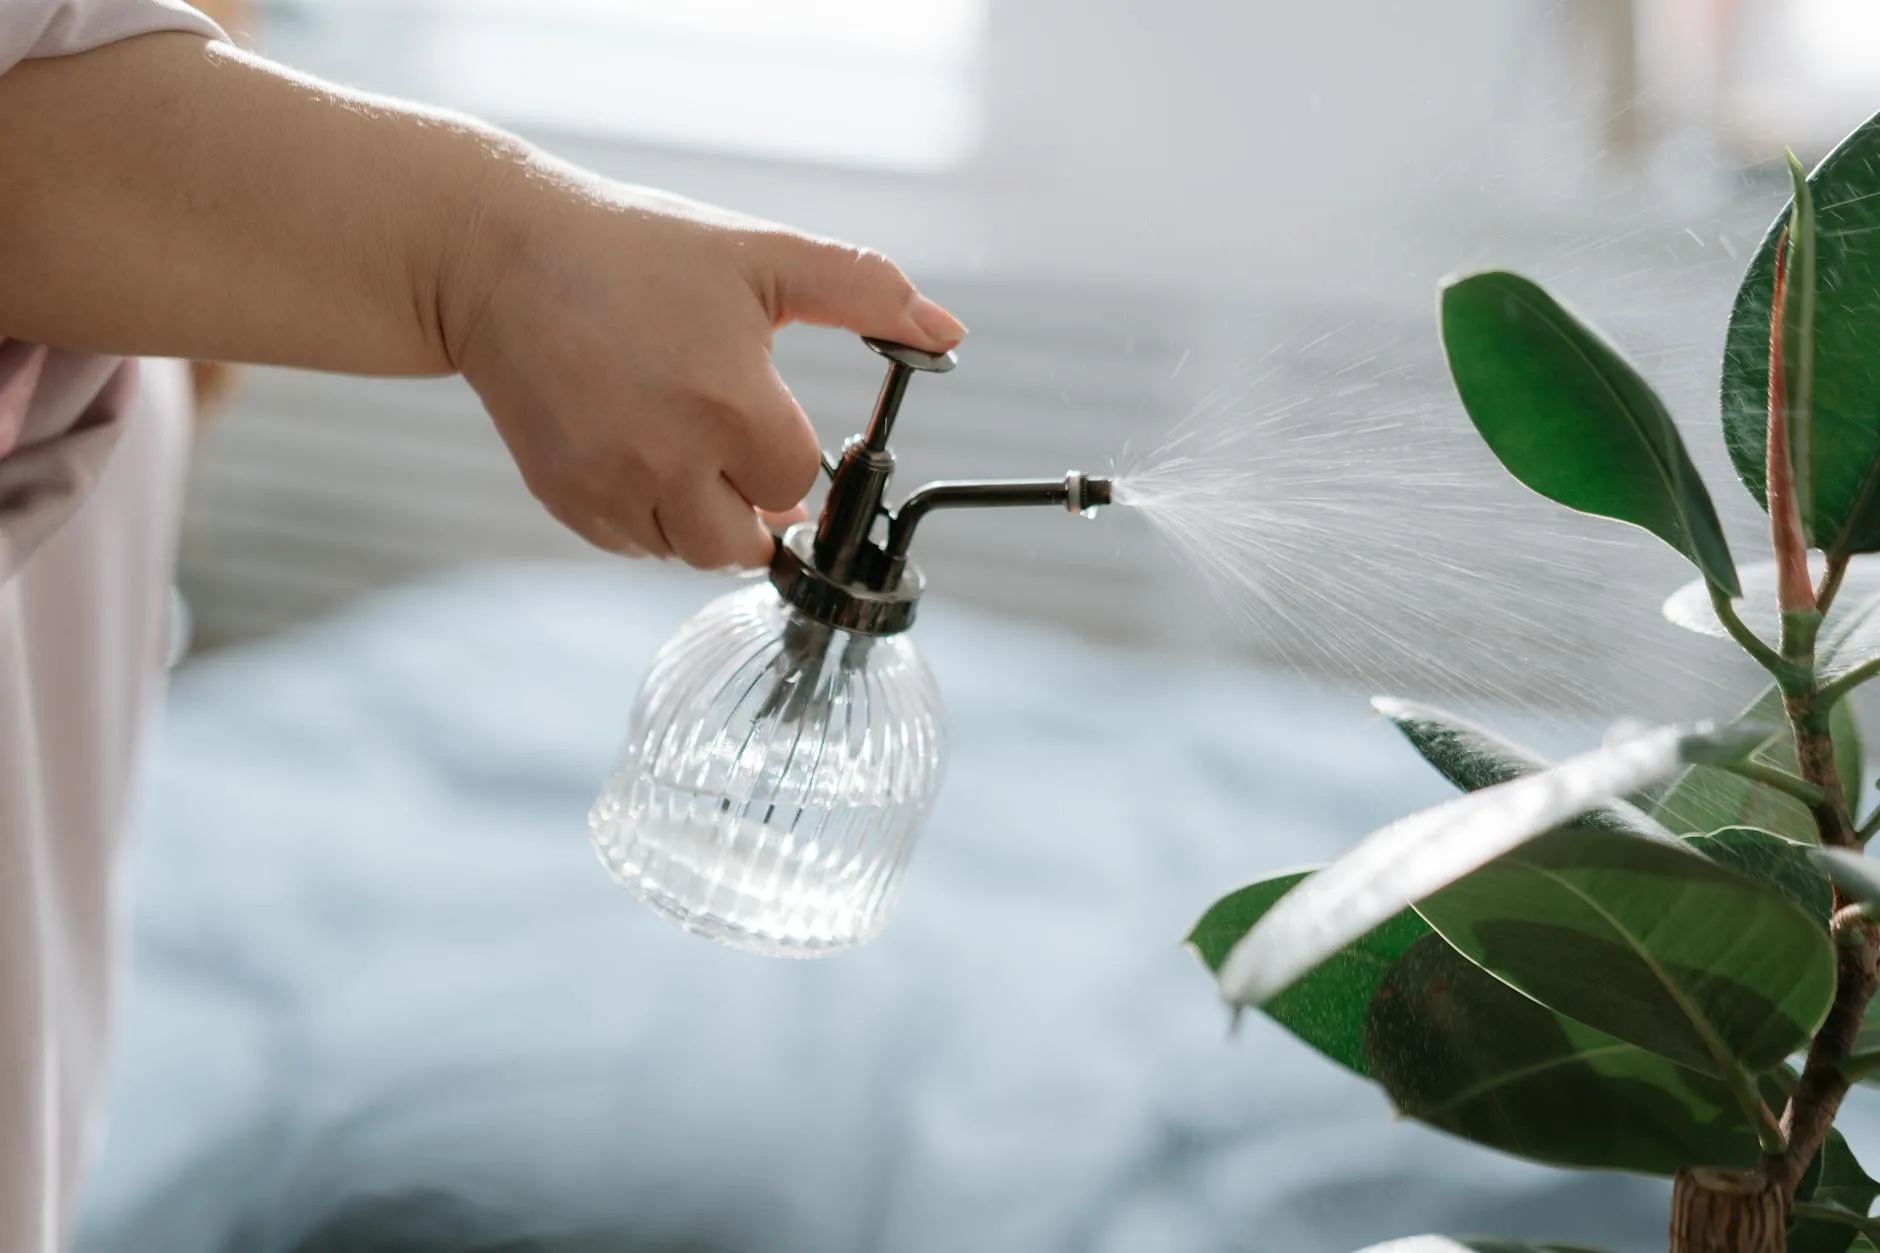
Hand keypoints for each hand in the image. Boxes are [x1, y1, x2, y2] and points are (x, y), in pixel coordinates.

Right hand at [447, 171, 964, 570]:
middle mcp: (667, 460)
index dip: (791, 462)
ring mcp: (607, 487)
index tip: (774, 430)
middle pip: (741, 546)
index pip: (792, 484)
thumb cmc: (638, 251)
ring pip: (685, 553)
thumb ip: (865, 291)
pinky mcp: (562, 498)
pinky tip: (639, 457)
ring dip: (700, 519)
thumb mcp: (764, 255)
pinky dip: (646, 519)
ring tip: (687, 449)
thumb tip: (949, 331)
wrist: (499, 258)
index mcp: (730, 404)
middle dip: (752, 511)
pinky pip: (629, 545)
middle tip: (737, 456)